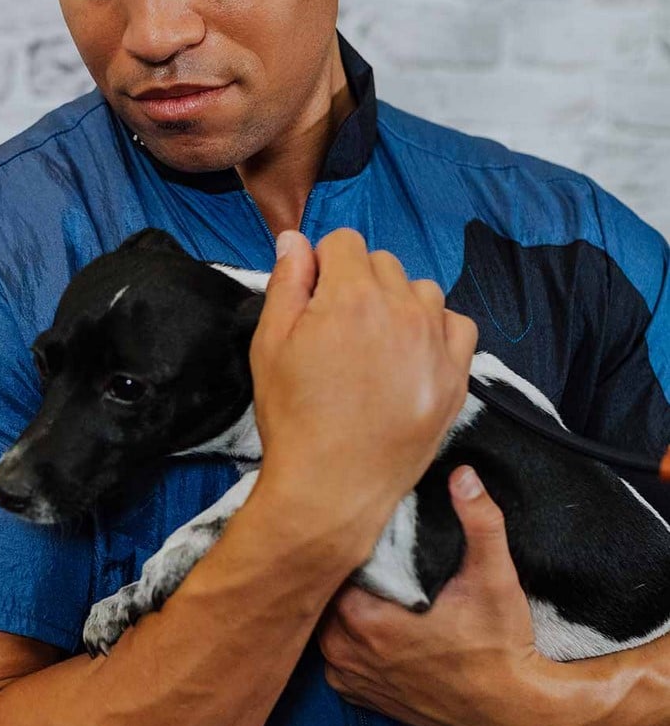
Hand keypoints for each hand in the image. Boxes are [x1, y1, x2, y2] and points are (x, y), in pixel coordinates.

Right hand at [250, 229, 477, 560]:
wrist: (332, 486)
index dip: (323, 265)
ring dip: (398, 304)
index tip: (314, 300)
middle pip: (382, 262)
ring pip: (421, 291)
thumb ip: (286, 282)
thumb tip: (295, 238)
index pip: (344, 241)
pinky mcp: (457, 375)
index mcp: (351, 295)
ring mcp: (436, 342)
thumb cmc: (293, 415)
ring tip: (375, 345)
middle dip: (358, 283)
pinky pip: (456, 325)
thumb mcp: (269, 344)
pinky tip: (411, 356)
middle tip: (338, 330)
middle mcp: (402, 309)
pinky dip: (435, 330)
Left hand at [317, 467, 562, 725]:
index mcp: (365, 619)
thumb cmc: (502, 647)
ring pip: (323, 623)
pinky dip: (345, 639)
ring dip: (339, 605)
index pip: (330, 566)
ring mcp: (349, 677)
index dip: (342, 545)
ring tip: (367, 584)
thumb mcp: (494, 578)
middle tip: (364, 552)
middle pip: (323, 593)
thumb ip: (479, 521)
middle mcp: (346, 651)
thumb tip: (463, 475)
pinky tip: (368, 623)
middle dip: (340, 572)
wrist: (514, 713)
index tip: (360, 530)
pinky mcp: (358, 696)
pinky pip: (332, 656)